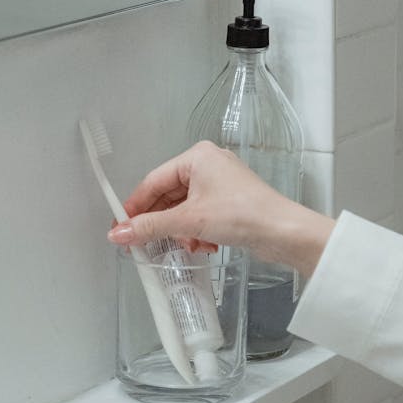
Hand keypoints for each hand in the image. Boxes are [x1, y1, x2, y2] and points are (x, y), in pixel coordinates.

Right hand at [107, 141, 334, 276]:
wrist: (284, 232)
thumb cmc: (242, 214)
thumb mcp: (189, 221)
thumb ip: (150, 227)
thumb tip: (118, 233)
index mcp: (196, 157)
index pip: (153, 181)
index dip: (135, 207)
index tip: (120, 228)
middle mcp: (208, 165)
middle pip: (169, 197)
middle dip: (164, 224)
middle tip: (146, 245)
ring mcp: (221, 184)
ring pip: (185, 210)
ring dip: (183, 232)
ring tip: (190, 245)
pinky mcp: (231, 202)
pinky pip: (202, 216)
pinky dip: (199, 232)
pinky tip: (206, 246)